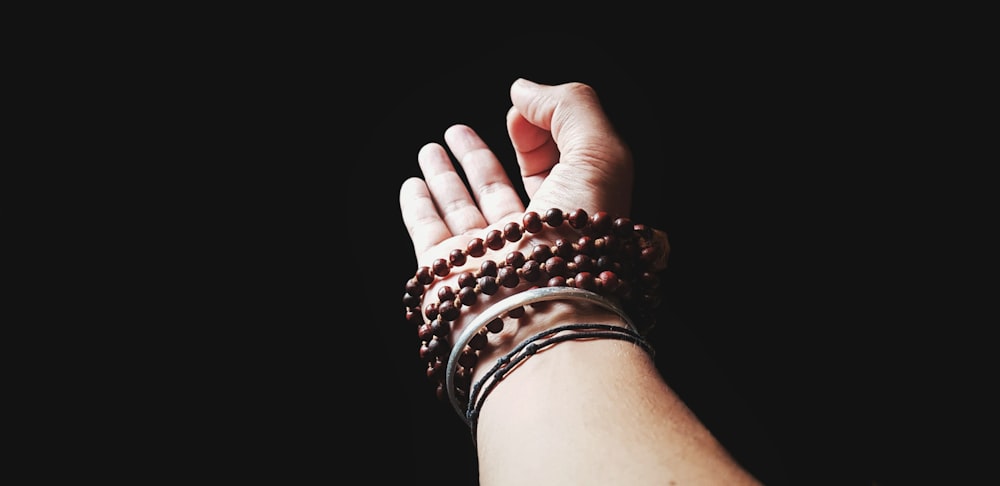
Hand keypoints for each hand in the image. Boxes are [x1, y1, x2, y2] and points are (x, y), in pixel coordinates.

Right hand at [401, 78, 633, 270]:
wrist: (543, 318)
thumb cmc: (581, 242)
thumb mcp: (600, 156)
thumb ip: (570, 109)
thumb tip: (523, 90)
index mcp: (575, 218)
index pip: (554, 170)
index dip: (539, 136)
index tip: (519, 115)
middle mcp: (531, 242)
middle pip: (501, 192)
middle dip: (479, 159)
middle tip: (457, 130)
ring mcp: (489, 262)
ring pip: (463, 212)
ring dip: (445, 178)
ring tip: (430, 149)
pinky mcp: (448, 279)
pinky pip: (429, 234)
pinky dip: (419, 207)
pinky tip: (413, 185)